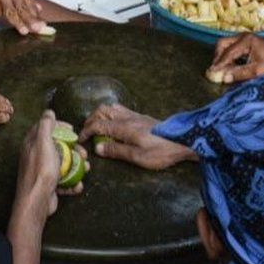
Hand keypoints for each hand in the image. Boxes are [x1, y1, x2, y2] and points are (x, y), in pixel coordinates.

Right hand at [0, 0, 45, 34]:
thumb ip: (26, 1)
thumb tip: (39, 9)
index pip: (30, 3)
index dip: (36, 16)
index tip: (42, 25)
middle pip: (22, 7)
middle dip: (30, 20)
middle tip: (36, 29)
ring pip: (10, 11)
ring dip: (17, 22)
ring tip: (24, 30)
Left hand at [13, 110, 86, 228]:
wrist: (36, 201)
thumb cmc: (40, 170)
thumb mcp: (44, 143)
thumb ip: (46, 126)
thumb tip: (49, 112)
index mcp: (32, 143)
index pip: (46, 128)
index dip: (60, 126)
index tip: (72, 130)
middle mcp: (35, 156)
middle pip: (58, 146)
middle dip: (73, 149)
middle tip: (83, 153)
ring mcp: (42, 171)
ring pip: (63, 164)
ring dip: (77, 166)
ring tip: (86, 169)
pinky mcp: (48, 185)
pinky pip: (63, 180)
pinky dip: (72, 183)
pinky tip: (77, 186)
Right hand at [80, 103, 194, 169]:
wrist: (183, 141)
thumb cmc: (161, 151)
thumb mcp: (138, 156)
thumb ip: (116, 151)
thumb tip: (97, 147)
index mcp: (123, 127)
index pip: (98, 125)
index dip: (86, 131)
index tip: (80, 140)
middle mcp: (127, 118)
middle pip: (102, 110)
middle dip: (90, 119)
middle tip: (86, 131)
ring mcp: (135, 115)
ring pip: (111, 107)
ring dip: (100, 114)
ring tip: (97, 125)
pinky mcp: (142, 117)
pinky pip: (120, 109)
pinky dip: (110, 113)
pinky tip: (114, 123)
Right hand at [207, 33, 263, 83]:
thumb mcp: (257, 70)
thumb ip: (239, 73)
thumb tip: (223, 77)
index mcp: (246, 40)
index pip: (227, 52)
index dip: (218, 63)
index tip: (210, 71)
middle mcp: (243, 36)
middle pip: (222, 43)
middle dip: (217, 56)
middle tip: (215, 69)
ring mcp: (244, 37)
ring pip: (225, 44)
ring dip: (222, 55)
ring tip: (223, 68)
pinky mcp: (246, 41)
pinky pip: (231, 46)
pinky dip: (228, 55)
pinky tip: (230, 65)